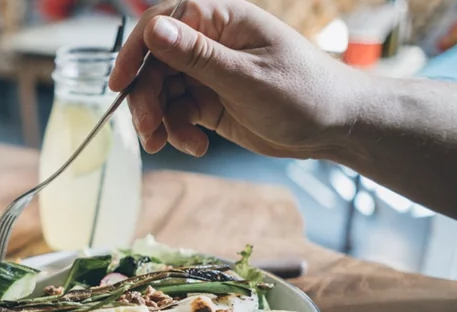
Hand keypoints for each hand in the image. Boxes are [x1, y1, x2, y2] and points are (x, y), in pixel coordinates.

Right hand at [109, 0, 361, 159]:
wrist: (337, 126)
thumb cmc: (306, 93)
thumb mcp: (246, 77)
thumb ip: (197, 56)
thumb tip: (155, 29)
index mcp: (222, 20)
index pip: (163, 24)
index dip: (135, 52)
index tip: (119, 84)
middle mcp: (210, 43)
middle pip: (154, 64)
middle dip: (146, 99)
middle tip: (148, 132)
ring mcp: (209, 73)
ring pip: (161, 92)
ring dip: (159, 120)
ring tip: (170, 144)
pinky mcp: (209, 101)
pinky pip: (177, 113)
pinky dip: (178, 132)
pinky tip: (196, 145)